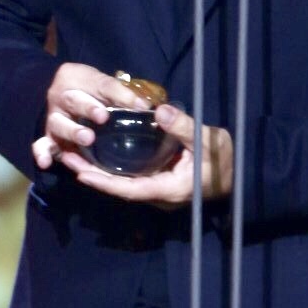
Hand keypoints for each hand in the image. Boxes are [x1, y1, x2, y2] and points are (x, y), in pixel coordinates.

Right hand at [32, 63, 151, 171]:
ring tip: (87, 138)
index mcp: (79, 79)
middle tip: (103, 116)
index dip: (120, 95)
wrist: (62, 94)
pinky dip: (42, 152)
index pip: (102, 85)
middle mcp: (63, 97)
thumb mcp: (105, 85)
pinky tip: (45, 162)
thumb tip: (148, 107)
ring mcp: (55, 118)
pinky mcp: (50, 137)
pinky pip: (41, 144)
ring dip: (73, 131)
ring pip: (60, 124)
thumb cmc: (91, 90)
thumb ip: (124, 95)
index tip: (140, 105)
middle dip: (88, 108)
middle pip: (75, 101)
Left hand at [36, 77, 234, 207]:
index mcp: (169, 189)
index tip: (82, 174)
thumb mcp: (208, 140)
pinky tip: (100, 155)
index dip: (105, 183)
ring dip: (99, 172)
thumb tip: (159, 111)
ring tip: (75, 155)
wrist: (240, 174)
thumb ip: (183, 127)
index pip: (130, 190)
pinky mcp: (159, 183)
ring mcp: (159, 191)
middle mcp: (159, 195)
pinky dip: (113, 169)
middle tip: (66, 159)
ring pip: (123, 184)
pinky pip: (131, 179)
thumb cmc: (225, 160)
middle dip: (93, 176)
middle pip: (119, 189)